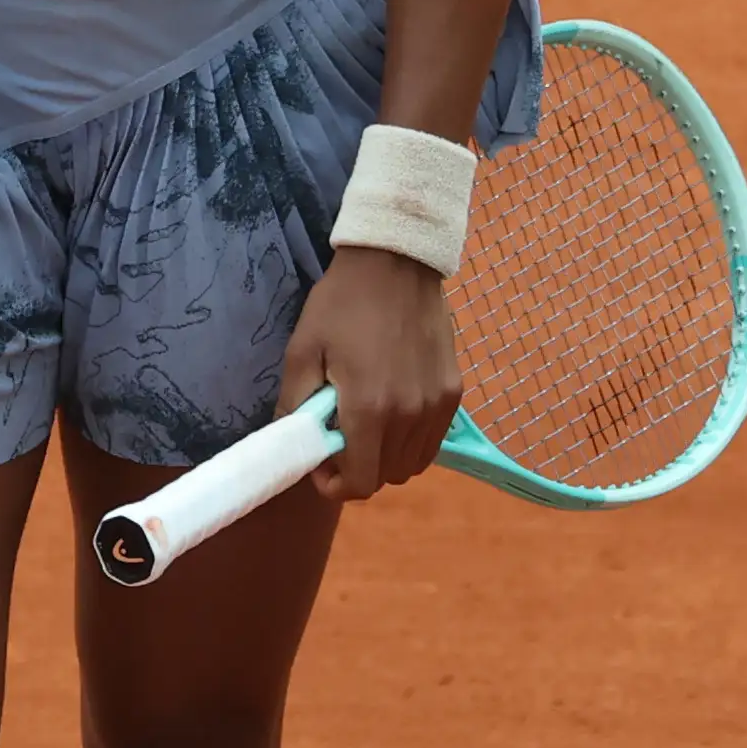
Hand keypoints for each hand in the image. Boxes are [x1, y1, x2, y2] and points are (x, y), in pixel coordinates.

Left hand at [277, 246, 463, 503]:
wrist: (395, 262)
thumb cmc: (342, 304)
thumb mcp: (302, 351)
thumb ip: (295, 407)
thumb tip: (294, 444)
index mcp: (369, 409)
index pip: (360, 483)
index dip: (335, 485)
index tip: (322, 465)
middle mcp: (409, 415)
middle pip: (387, 478)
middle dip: (359, 471)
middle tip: (341, 442)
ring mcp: (436, 405)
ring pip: (413, 464)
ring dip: (387, 458)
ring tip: (369, 426)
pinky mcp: (453, 391)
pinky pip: (433, 439)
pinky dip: (412, 441)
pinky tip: (395, 412)